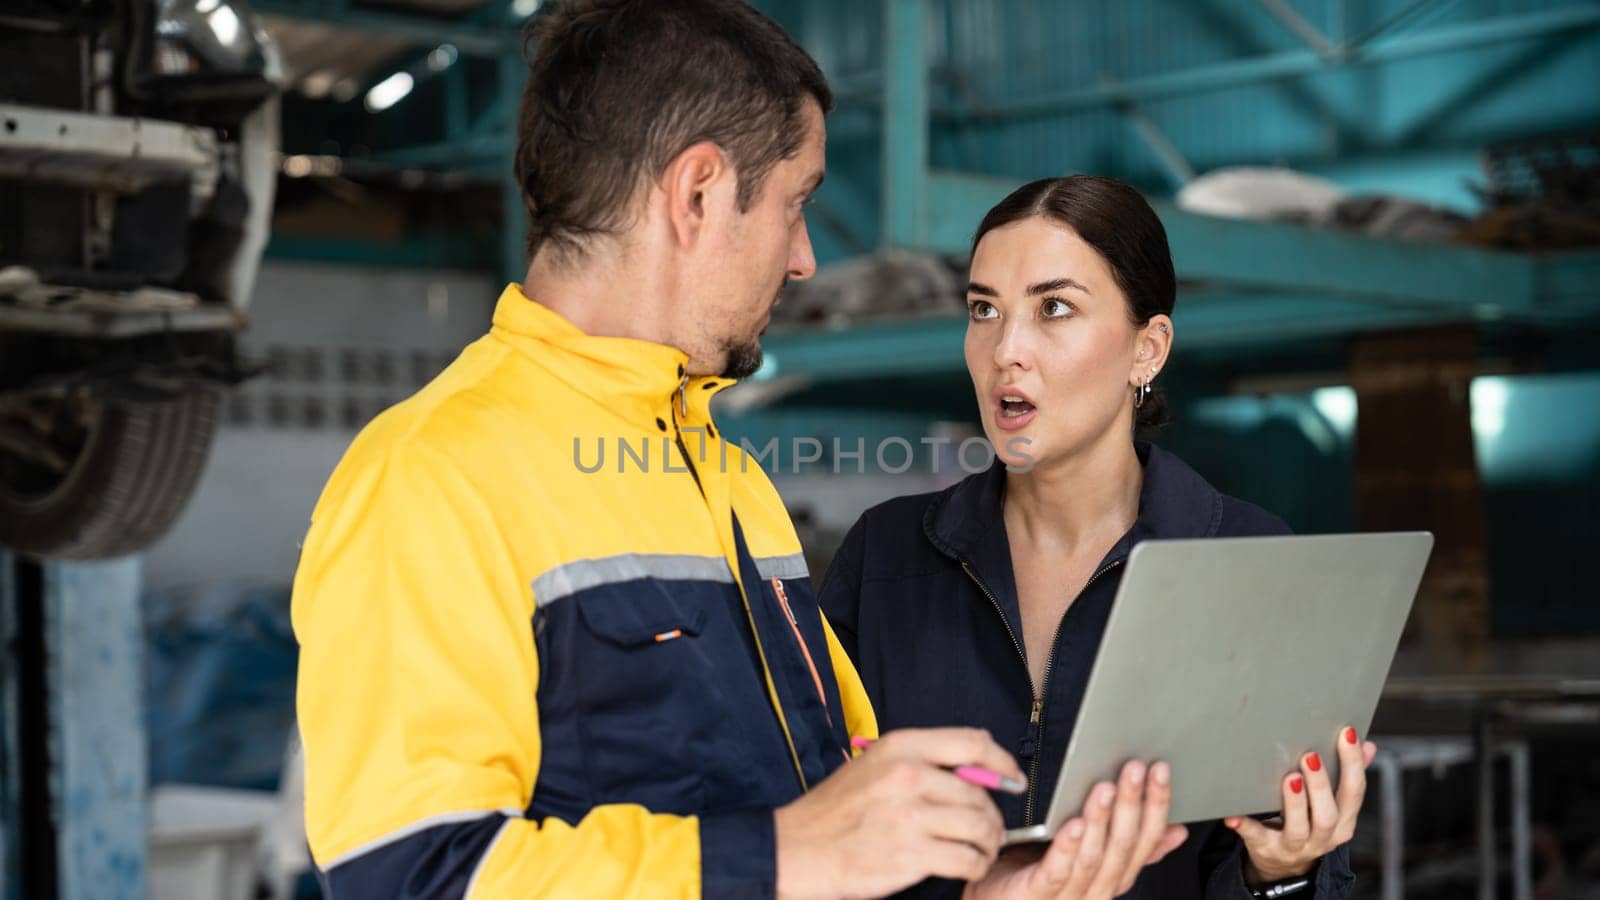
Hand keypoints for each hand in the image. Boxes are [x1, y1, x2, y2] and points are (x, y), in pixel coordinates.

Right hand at [774, 728, 1020, 899]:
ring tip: (981, 849)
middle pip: (980, 793)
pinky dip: (975, 865)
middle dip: (992, 816)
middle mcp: (908, 776)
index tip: (1013, 778)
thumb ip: (922, 762)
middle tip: (990, 830)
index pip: (973, 742)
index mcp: (901, 747)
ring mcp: (909, 817)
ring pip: (980, 827)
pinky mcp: (910, 856)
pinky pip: (967, 860)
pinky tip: (968, 866)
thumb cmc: (837, 809)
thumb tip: (976, 770)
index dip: (1002, 761)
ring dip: (988, 843)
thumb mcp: (874, 764)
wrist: (800, 847)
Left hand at [965, 760, 1188, 899]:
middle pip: (1122, 847)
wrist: (998, 899)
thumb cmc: (1041, 869)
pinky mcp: (1037, 895)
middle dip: (1131, 805)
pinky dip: (1068, 848)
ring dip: (1102, 821)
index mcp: (1115, 877)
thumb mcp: (1092, 852)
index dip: (1156, 806)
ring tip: (1105, 788)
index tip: (1160, 770)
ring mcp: (1068, 896)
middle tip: (1134, 769)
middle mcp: (1098, 890)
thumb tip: (1176, 830)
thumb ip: (1130, 844)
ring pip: (1093, 858)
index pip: (1146, 842)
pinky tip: (1074, 824)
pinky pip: (1056, 872)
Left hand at [1225, 726, 1379, 884]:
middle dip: (1320, 785)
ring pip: (1298, 828)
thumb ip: (1346, 777)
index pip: (1354, 793)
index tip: (1347, 733)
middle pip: (1327, 815)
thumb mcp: (1332, 805)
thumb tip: (1368, 746)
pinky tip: (1234, 815)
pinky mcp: (1266, 849)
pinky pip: (1256, 837)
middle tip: (1310, 756)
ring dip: (1295, 803)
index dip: (1353, 763)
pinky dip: (1245, 826)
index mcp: (1343, 823)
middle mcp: (1323, 838)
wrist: (1283, 864)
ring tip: (1289, 778)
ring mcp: (1295, 846)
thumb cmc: (1309, 823)